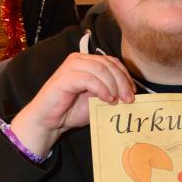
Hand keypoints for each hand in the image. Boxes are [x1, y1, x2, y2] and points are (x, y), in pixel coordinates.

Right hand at [10, 51, 135, 157]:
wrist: (48, 121)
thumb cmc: (70, 111)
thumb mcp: (96, 99)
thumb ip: (109, 92)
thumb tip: (129, 93)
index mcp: (87, 62)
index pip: (112, 62)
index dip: (125, 75)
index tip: (133, 92)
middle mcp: (79, 60)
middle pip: (108, 64)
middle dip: (122, 81)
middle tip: (129, 98)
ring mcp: (71, 67)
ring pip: (101, 69)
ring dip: (113, 85)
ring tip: (118, 100)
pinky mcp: (65, 77)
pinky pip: (89, 79)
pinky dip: (102, 89)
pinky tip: (108, 99)